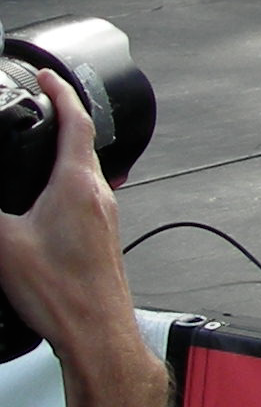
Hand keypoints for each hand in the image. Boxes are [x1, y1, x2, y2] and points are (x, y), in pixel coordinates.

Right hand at [0, 70, 137, 371]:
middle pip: (83, 142)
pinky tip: (47, 199)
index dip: (61, 93)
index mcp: (77, 184)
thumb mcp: (3, 245)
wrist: (96, 331)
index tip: (48, 76)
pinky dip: (65, 181)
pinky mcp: (102, 235)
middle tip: (42, 105)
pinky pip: (85, 194)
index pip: (75, 122)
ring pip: (85, 169)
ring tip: (42, 146)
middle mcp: (99, 193)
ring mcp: (104, 214)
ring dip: (65, 151)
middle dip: (62, 118)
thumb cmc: (61, 292)